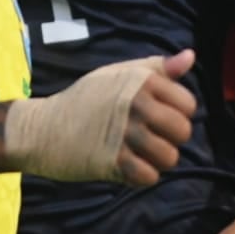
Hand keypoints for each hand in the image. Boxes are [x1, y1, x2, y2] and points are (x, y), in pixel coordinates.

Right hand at [6, 50, 196, 184]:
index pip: (188, 104)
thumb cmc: (84, 99)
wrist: (43, 128)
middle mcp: (135, 104)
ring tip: (140, 154)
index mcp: (140, 81)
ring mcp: (124, 134)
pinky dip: (142, 176)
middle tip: (150, 138)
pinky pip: (149, 176)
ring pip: (170, 157)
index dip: (178, 113)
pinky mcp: (113, 162)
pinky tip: (129, 167)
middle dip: (171, 139)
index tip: (159, 117)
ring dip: (158, 160)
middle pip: (182, 131)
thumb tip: (191, 56)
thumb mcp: (117, 74)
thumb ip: (157, 68)